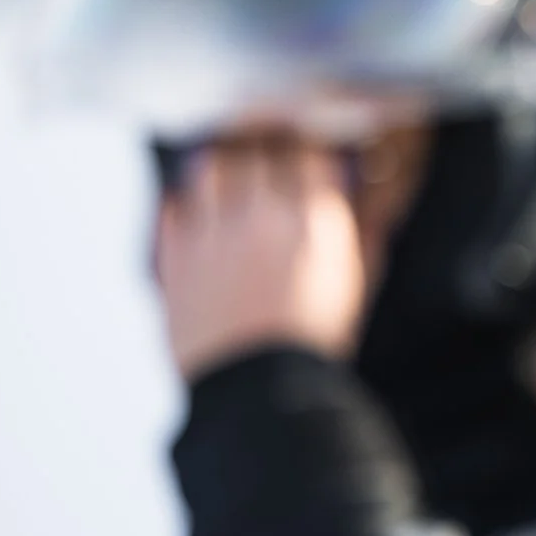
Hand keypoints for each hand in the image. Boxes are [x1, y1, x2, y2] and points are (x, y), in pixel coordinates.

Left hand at [155, 136, 366, 379]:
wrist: (259, 386)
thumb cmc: (313, 342)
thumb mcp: (356, 286)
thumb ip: (361, 238)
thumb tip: (361, 205)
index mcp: (314, 221)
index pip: (308, 153)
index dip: (308, 150)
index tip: (306, 156)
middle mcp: (262, 215)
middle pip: (257, 150)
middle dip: (264, 149)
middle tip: (265, 156)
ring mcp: (214, 232)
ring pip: (210, 165)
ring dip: (221, 166)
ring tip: (227, 176)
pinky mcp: (177, 255)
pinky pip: (174, 206)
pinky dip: (186, 203)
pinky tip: (197, 213)